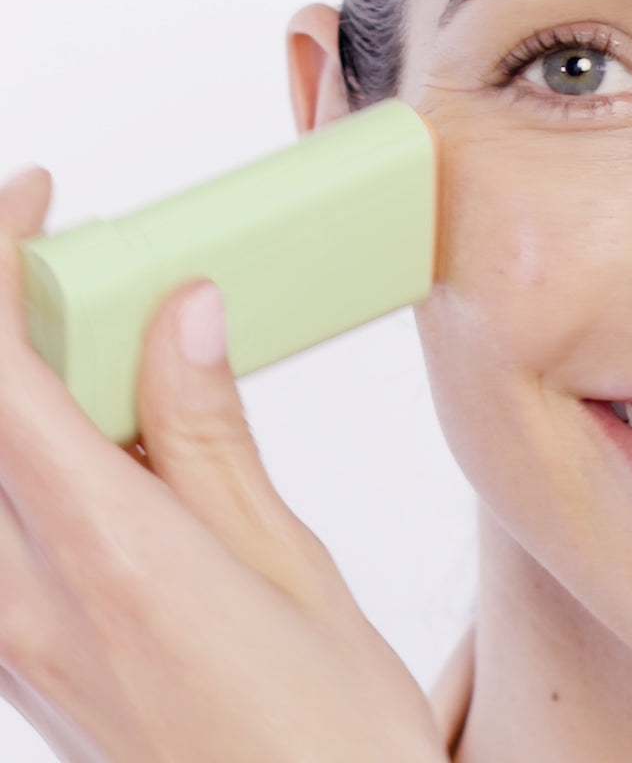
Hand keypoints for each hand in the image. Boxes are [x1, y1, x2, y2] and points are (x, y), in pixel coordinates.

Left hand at [0, 166, 447, 762]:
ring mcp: (13, 636)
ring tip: (104, 337)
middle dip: (1, 311)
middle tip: (73, 257)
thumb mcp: (289, 562)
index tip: (36, 197)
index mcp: (111, 559)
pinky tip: (104, 428)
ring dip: (16, 378)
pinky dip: (25, 441)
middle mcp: (28, 601)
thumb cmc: (325, 730)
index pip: (0, 377)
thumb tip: (182, 314)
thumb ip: (213, 433)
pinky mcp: (25, 653)